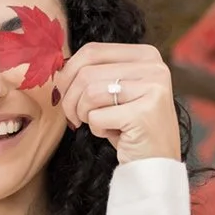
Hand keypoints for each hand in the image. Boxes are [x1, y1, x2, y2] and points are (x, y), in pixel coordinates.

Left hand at [56, 42, 181, 162]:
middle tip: (74, 116)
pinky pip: (97, 116)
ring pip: (90, 93)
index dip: (69, 72)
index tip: (64, 93)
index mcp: (147, 55)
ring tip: (99, 124)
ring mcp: (153, 89)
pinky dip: (97, 129)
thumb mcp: (117, 91)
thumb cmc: (130, 127)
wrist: (156, 164)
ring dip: (84, 114)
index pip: (93, 50)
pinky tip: (114, 134)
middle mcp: (154, 68)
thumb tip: (58, 69)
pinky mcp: (144, 113)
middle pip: (87, 71)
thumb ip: (97, 72)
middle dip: (71, 98)